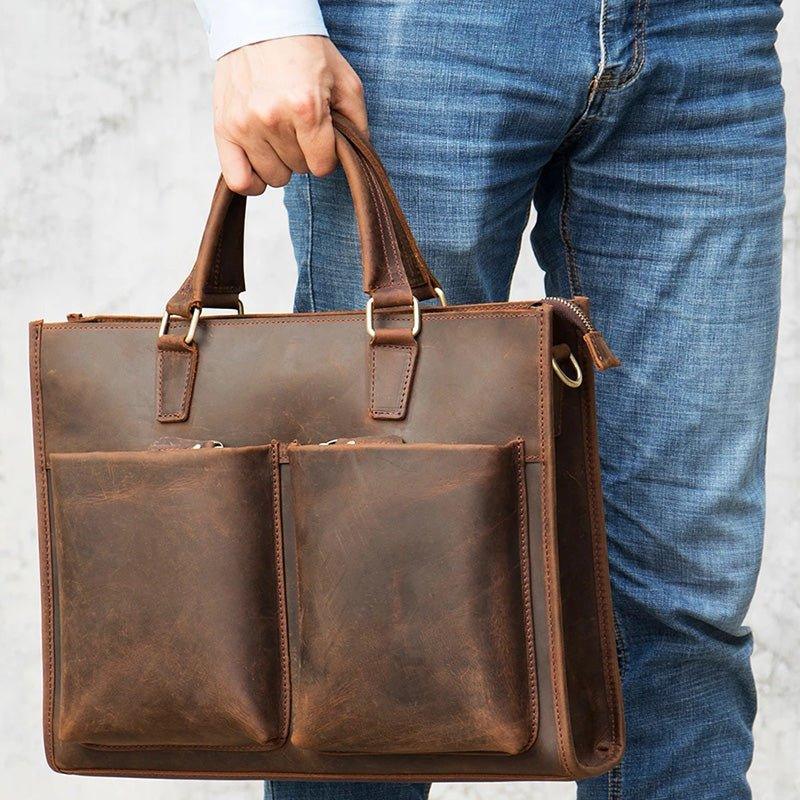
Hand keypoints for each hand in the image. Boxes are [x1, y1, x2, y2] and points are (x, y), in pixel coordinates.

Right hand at [212, 36, 367, 194]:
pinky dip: (252, 181)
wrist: (260, 24)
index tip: (323, 139)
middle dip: (304, 153)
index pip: (322, 166)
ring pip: (274, 176)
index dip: (327, 156)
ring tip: (280, 135)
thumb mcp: (345, 80)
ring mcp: (245, 125)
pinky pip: (238, 180)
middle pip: (298, 169)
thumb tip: (355, 159)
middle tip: (299, 127)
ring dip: (281, 162)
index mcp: (305, 107)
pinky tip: (261, 166)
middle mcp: (272, 118)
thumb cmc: (305, 52)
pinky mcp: (224, 128)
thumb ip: (357, 123)